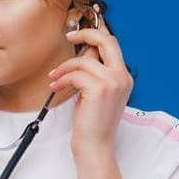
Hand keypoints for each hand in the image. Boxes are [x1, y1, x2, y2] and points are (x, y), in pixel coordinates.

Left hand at [49, 25, 132, 158]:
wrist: (95, 146)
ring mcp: (113, 82)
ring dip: (65, 67)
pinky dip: (62, 78)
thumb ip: (94, 72)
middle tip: (69, 37)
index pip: (112, 45)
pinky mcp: (100, 89)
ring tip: (54, 78)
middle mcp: (122, 77)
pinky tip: (55, 86)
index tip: (79, 33)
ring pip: (84, 60)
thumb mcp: (95, 92)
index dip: (96, 33)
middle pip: (107, 41)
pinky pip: (76, 74)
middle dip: (86, 34)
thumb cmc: (92, 122)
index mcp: (123, 77)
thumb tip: (83, 53)